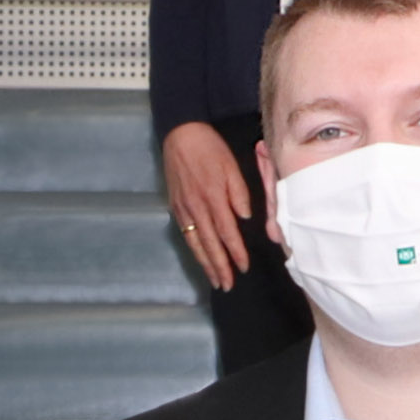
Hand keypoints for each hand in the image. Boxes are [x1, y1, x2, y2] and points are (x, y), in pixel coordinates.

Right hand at [161, 121, 254, 292]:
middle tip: (227, 285)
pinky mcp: (176, 207)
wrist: (180, 134)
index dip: (235, 252)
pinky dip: (194, 250)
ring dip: (205, 264)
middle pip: (209, 245)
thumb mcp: (230, 165)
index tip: (243, 267)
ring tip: (214, 280)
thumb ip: (239, 193)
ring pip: (195, 243)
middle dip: (219, 267)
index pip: (227, 232)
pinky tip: (200, 257)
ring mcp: (184, 209)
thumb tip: (244, 218)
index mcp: (213, 198)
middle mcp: (197, 208)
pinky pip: (186, 234)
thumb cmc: (209, 147)